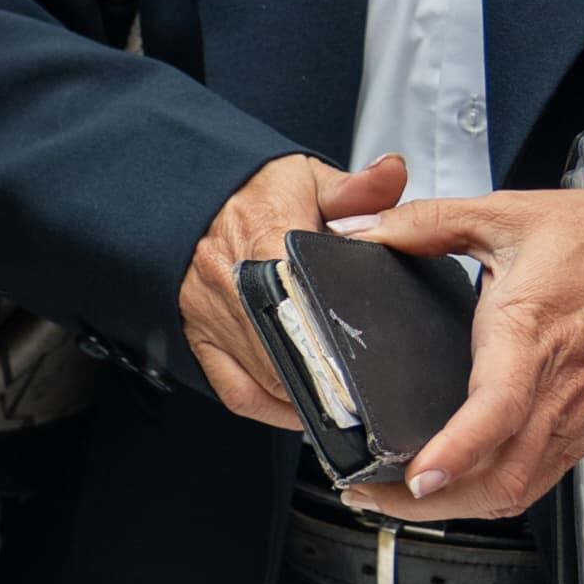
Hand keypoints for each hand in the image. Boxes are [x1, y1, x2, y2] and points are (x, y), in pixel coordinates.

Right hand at [182, 152, 409, 425]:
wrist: (189, 194)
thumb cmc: (249, 191)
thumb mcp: (307, 177)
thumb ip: (358, 186)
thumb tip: (394, 172)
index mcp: (264, 243)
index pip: (304, 305)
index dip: (335, 343)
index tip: (366, 367)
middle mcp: (232, 285)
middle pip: (287, 354)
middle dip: (327, 382)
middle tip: (368, 398)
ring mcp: (213, 317)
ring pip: (264, 378)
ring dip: (304, 398)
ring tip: (346, 410)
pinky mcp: (200, 336)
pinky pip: (232, 389)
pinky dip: (268, 407)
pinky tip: (299, 410)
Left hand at [337, 191, 583, 519]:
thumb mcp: (514, 214)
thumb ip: (429, 222)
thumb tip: (360, 228)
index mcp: (532, 334)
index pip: (498, 408)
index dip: (456, 449)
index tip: (417, 475)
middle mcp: (557, 390)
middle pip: (500, 477)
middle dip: (428, 503)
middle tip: (365, 492)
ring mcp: (575, 419)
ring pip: (516, 490)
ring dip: (453, 507)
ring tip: (390, 496)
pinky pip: (535, 480)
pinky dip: (486, 494)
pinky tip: (447, 484)